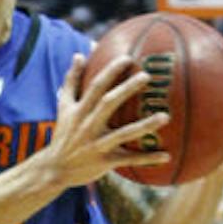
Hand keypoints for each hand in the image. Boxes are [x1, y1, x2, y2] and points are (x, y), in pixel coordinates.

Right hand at [41, 51, 169, 187]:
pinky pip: (128, 160)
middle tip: (146, 76)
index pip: (95, 87)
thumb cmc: (63, 134)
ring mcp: (97, 145)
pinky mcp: (104, 162)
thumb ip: (71, 81)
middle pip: (108, 104)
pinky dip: (147, 159)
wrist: (54, 169)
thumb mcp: (63, 107)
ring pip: (123, 134)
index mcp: (79, 111)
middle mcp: (87, 126)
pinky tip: (167, 156)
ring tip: (165, 117)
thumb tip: (79, 55)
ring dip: (144, 126)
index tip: (128, 58)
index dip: (110, 71)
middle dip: (126, 89)